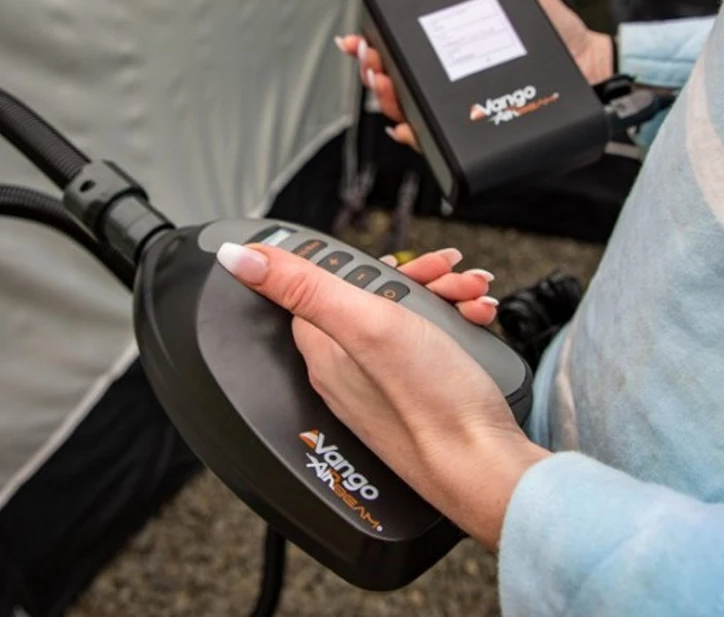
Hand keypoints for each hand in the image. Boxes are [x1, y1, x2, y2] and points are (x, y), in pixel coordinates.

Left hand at [215, 241, 551, 549]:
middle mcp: (347, 370)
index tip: (395, 261)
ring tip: (472, 299)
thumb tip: (238, 257)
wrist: (485, 465)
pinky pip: (430, 347)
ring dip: (443, 298)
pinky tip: (477, 323)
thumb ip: (302, 286)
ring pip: (407, 318)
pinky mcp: (418, 397)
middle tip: (446, 277)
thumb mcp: (366, 324)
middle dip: (417, 279)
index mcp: (324, 351)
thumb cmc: (429, 403)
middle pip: (371, 298)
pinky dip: (456, 326)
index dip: (358, 265)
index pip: (319, 288)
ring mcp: (383, 386)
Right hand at [338, 0, 613, 149]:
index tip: (360, 40)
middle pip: (394, 78)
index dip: (371, 42)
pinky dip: (413, 134)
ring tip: (387, 85)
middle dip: (373, 72)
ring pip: (406, 108)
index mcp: (451, 42)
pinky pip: (434, 139)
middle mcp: (449, 74)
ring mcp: (458, 103)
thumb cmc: (561, 34)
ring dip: (387, 100)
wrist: (592, 70)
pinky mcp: (474, 129)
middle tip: (374, 63)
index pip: (399, 44)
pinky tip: (407, 123)